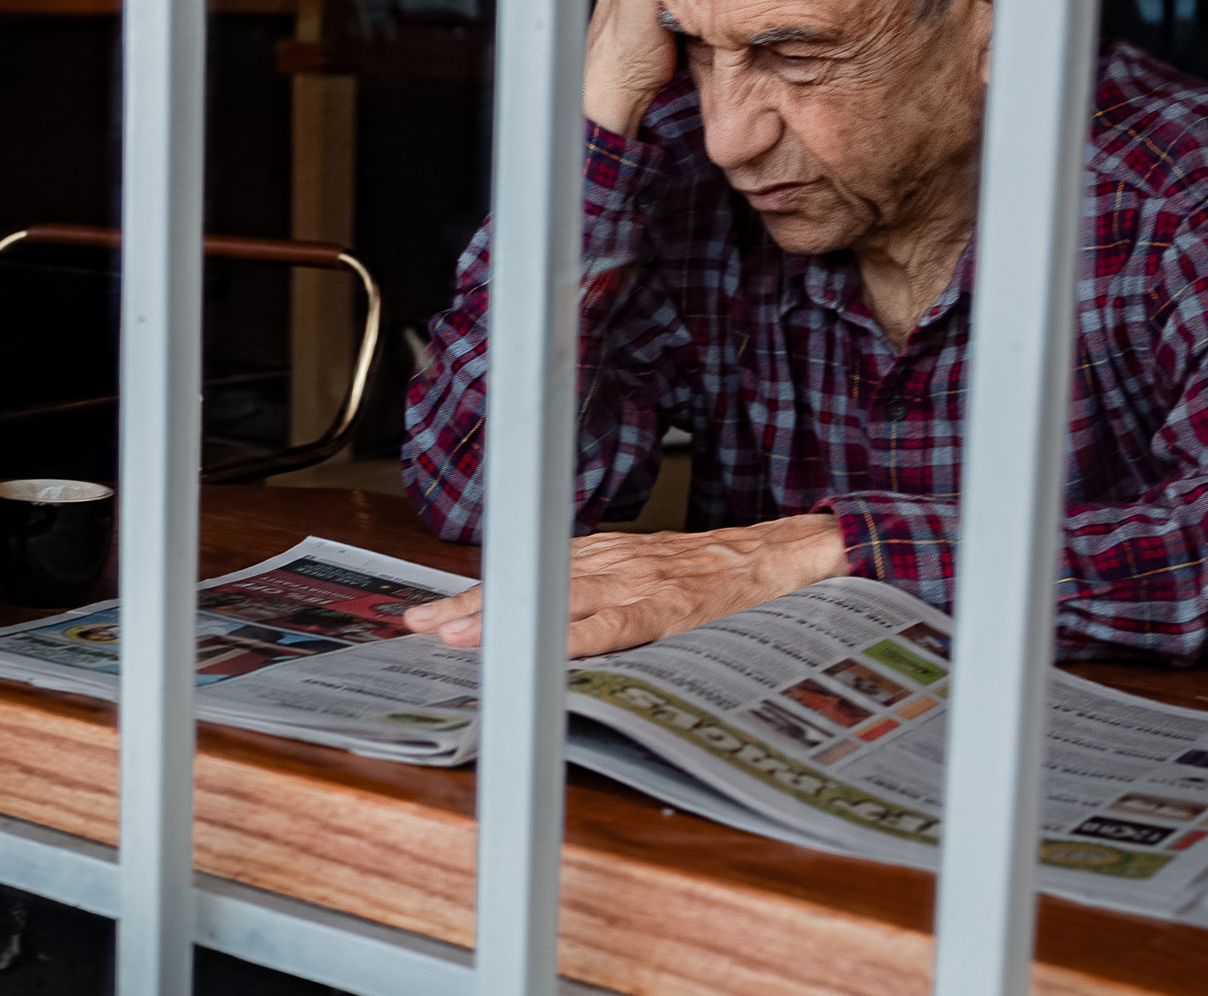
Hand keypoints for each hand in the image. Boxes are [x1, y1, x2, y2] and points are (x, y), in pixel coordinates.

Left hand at [402, 511, 845, 658]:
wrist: (789, 557)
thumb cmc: (723, 572)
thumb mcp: (655, 573)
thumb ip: (607, 591)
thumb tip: (551, 628)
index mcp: (610, 556)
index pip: (531, 575)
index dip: (480, 595)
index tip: (429, 614)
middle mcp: (617, 563)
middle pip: (533, 585)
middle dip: (472, 608)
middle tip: (419, 628)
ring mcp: (642, 583)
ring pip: (561, 601)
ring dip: (509, 620)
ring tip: (458, 640)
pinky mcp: (670, 607)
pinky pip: (615, 622)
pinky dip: (576, 635)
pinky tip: (543, 650)